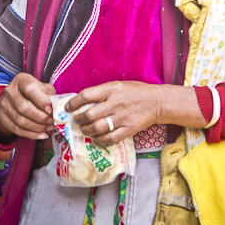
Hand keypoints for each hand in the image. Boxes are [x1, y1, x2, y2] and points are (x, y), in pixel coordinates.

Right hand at [0, 73, 54, 141]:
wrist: (13, 99)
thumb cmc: (33, 92)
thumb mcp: (42, 88)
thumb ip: (49, 95)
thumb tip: (56, 107)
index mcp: (21, 80)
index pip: (30, 89)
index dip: (41, 101)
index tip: (51, 110)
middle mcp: (10, 91)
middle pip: (24, 107)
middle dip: (40, 117)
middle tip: (52, 122)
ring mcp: (4, 105)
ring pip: (20, 121)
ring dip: (37, 127)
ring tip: (49, 128)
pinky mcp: (3, 118)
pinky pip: (17, 130)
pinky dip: (31, 134)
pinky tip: (42, 135)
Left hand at [65, 81, 206, 145]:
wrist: (156, 101)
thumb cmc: (135, 91)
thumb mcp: (117, 85)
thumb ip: (102, 93)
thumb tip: (82, 101)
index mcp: (112, 89)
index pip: (86, 96)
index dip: (73, 103)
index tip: (68, 108)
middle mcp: (115, 103)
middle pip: (89, 115)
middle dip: (79, 120)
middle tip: (76, 121)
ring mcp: (122, 118)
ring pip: (97, 128)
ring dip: (86, 131)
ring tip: (84, 129)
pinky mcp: (128, 130)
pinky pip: (109, 138)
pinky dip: (99, 139)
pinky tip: (96, 137)